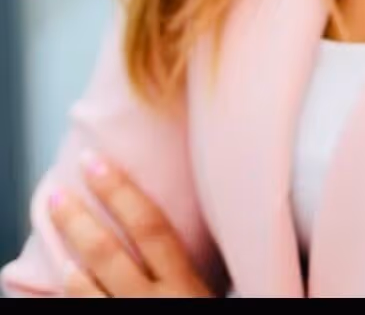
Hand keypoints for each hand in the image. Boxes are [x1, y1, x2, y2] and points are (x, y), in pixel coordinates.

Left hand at [47, 152, 215, 297]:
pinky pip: (80, 307)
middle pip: (108, 253)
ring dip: (67, 253)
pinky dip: (69, 288)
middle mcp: (152, 302)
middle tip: (57, 192)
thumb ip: (197, 263)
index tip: (95, 161)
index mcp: (184, 283)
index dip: (120, 191)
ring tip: (57, 223)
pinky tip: (64, 271)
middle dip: (78, 219)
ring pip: (84, 285)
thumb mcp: (210, 290)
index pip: (150, 227)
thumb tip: (196, 212)